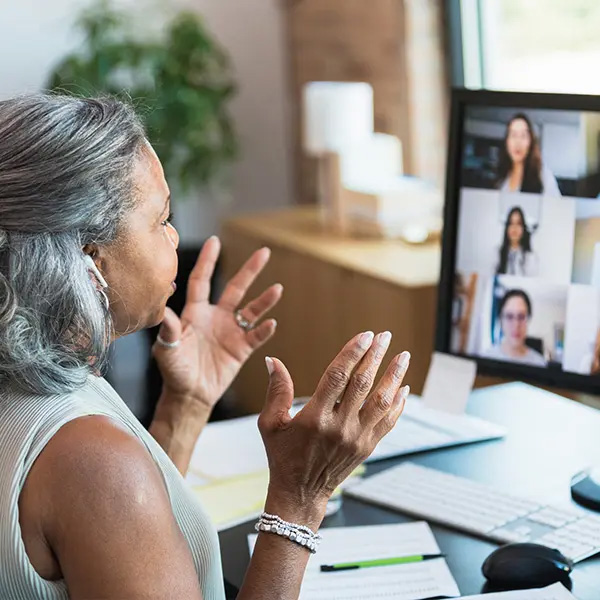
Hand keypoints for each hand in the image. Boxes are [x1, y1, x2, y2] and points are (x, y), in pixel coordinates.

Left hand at [152, 236, 282, 412]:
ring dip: (265, 300)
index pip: (202, 280)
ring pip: (252, 310)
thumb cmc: (174, 370)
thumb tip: (164, 310)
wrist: (189, 394)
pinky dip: (264, 330)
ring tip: (277, 289)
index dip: (208, 261)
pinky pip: (256, 336)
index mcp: (196, 312)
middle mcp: (216, 317)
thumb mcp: (166, 348)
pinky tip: (271, 323)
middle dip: (250, 270)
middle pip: (236, 288)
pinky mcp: (241, 348)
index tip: (214, 241)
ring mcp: (231, 331)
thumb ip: (169, 328)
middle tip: (264, 252)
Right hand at [258, 331, 409, 526]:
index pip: (337, 377)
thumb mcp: (270, 424)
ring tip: (403, 356)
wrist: (301, 493)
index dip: (352, 353)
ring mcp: (356, 438)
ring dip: (394, 377)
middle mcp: (339, 427)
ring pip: (381, 402)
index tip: (365, 335)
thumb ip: (276, 391)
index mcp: (314, 418)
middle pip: (362, 384)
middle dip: (375, 357)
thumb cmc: (282, 456)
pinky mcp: (367, 447)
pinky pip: (388, 422)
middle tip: (385, 336)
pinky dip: (397, 404)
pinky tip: (403, 388)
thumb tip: (273, 361)